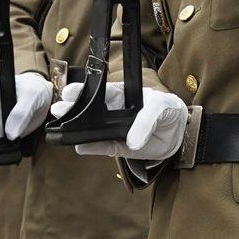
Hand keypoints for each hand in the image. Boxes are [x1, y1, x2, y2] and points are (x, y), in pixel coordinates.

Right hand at [55, 82, 187, 162]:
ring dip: (78, 128)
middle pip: (91, 109)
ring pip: (94, 128)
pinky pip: (105, 147)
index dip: (85, 91)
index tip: (71, 91)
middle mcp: (116, 112)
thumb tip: (131, 140)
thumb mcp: (162, 108)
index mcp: (124, 95)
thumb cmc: (169, 111)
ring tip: (63, 129)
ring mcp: (116, 129)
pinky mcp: (121, 147)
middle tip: (59, 108)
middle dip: (74, 108)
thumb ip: (147, 119)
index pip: (101, 91)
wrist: (180, 133)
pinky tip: (81, 146)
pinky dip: (93, 147)